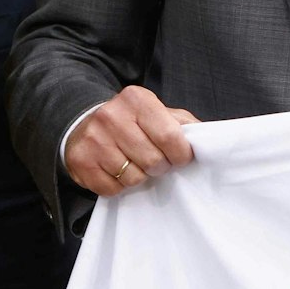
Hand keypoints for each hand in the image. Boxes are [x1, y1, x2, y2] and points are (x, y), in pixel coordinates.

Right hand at [63, 85, 199, 196]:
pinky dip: (118, 186)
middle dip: (159, 167)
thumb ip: (183, 124)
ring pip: (133, 178)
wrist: (83, 124)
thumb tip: (209, 141)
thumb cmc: (131, 122)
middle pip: (153, 161)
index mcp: (136, 99)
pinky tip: (114, 170)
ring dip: (138, 177)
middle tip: (154, 161)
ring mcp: (93, 139)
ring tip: (132, 164)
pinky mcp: (80, 161)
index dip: (181, 155)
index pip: (170, 137)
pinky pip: (112, 188)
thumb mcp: (157, 113)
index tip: (179, 157)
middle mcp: (111, 115)